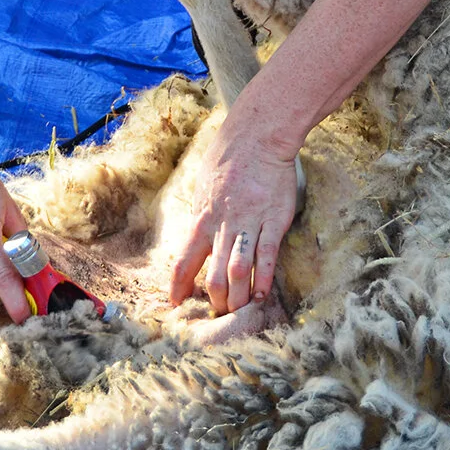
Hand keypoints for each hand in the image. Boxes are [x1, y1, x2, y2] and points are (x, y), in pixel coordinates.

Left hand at [169, 111, 298, 313]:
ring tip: (238, 310)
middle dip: (214, 299)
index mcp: (202, 217)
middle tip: (218, 312)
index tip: (175, 302)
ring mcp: (250, 223)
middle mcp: (223, 224)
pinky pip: (267, 257)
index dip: (178, 285)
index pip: (185, 259)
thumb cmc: (228, 158)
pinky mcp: (274, 221)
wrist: (258, 138)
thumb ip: (201, 214)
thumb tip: (196, 237)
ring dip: (237, 296)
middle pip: (213, 273)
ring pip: (239, 270)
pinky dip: (264, 280)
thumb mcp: (203, 186)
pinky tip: (262, 295)